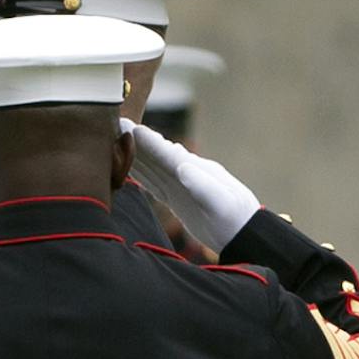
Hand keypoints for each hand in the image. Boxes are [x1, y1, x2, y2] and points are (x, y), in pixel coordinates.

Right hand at [120, 119, 258, 251]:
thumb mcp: (221, 201)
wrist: (243, 234)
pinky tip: (130, 171)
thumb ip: (201, 184)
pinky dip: (140, 175)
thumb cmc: (234, 218)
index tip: (130, 128)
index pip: (167, 153)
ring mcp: (181, 185)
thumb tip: (181, 165)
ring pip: (152, 167)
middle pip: (155, 155)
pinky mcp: (177, 199)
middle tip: (115, 125)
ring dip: (134, 155)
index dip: (148, 141)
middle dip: (136, 141)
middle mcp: (186, 173)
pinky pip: (154, 183)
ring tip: (115, 143)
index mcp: (196, 170)